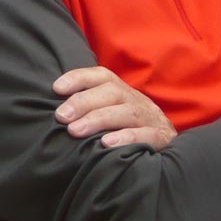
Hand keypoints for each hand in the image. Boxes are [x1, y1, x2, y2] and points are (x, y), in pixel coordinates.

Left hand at [53, 66, 176, 148]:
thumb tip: (54, 113)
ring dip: (99, 120)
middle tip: (61, 116)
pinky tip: (106, 144)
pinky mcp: (160, 138)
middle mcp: (135, 100)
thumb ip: (87, 109)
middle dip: (84, 102)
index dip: (79, 78)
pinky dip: (126, 138)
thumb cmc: (127, 128)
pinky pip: (146, 135)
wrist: (167, 141)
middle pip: (112, 92)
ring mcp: (150, 118)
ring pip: (127, 112)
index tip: (56, 88)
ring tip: (75, 131)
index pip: (101, 76)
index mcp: (121, 92)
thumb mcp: (111, 112)